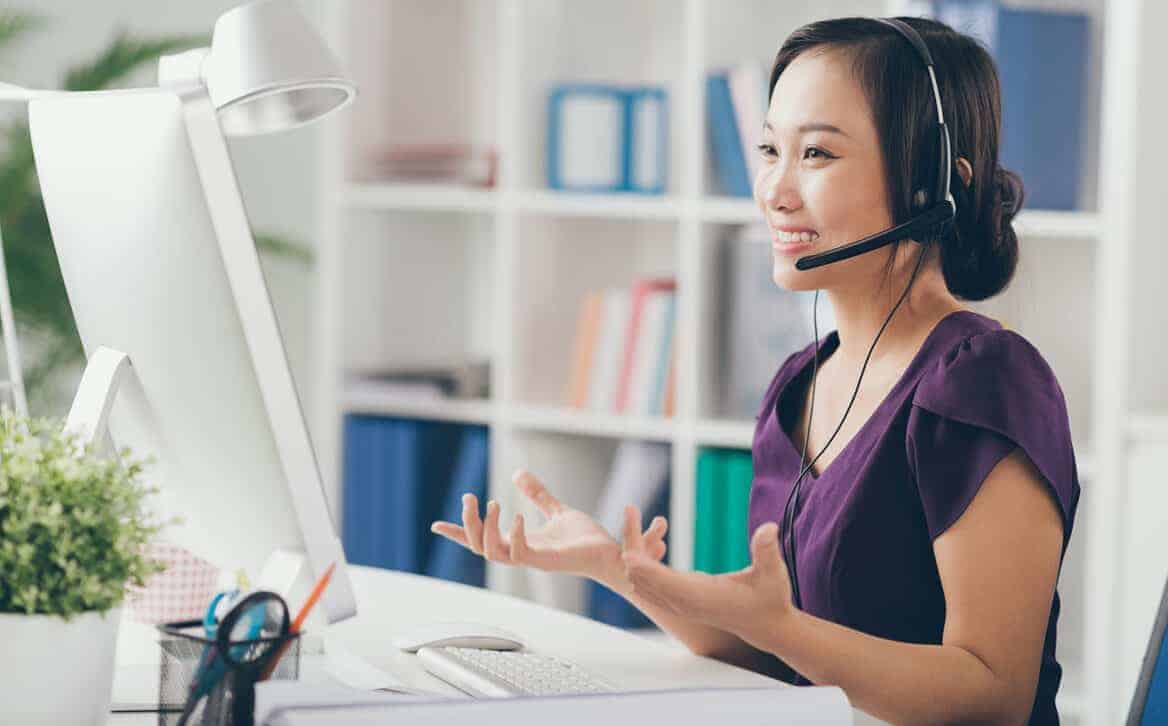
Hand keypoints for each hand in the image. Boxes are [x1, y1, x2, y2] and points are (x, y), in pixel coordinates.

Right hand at [431, 470, 661, 582]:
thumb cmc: (585, 539)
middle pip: (479, 547)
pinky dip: (514, 535)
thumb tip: (518, 473)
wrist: (611, 554)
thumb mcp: (556, 509)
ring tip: (492, 502)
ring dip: (486, 528)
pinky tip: (517, 516)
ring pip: (493, 552)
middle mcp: (521, 554)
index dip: (459, 534)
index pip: (481, 541)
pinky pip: (520, 554)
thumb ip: (537, 495)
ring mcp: (532, 560)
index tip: (436, 525)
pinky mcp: (547, 562)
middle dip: (467, 524)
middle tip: (469, 497)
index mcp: (519, 543)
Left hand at [620, 514, 794, 648]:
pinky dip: (645, 563)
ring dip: (636, 552)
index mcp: (696, 595)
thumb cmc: (771, 598)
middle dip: (631, 542)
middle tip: (629, 508)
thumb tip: (769, 528)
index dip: (638, 551)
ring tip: (637, 518)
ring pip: (640, 579)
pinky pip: (650, 583)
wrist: (767, 626)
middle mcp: (681, 602)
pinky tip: (654, 542)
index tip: (627, 528)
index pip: (653, 575)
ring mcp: (678, 605)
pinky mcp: (680, 602)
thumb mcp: (774, 573)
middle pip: (638, 574)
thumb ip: (768, 551)